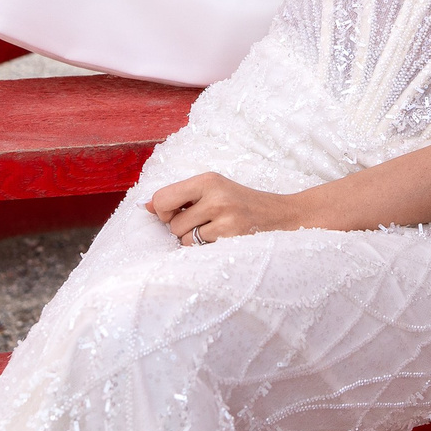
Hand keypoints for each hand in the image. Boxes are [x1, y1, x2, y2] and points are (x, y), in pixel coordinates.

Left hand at [147, 172, 309, 244]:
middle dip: (182, 230)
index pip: (162, 198)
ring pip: (184, 240)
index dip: (163, 212)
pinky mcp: (233, 238)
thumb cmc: (243, 205)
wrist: (284, 216)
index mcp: (208, 180)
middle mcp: (216, 195)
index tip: (176, 214)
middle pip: (172, 224)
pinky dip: (207, 250)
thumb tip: (146, 206)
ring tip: (216, 233)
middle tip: (204, 224)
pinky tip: (224, 241)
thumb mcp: (214, 191)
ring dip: (194, 242)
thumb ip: (181, 197)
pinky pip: (200, 251)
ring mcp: (226, 218)